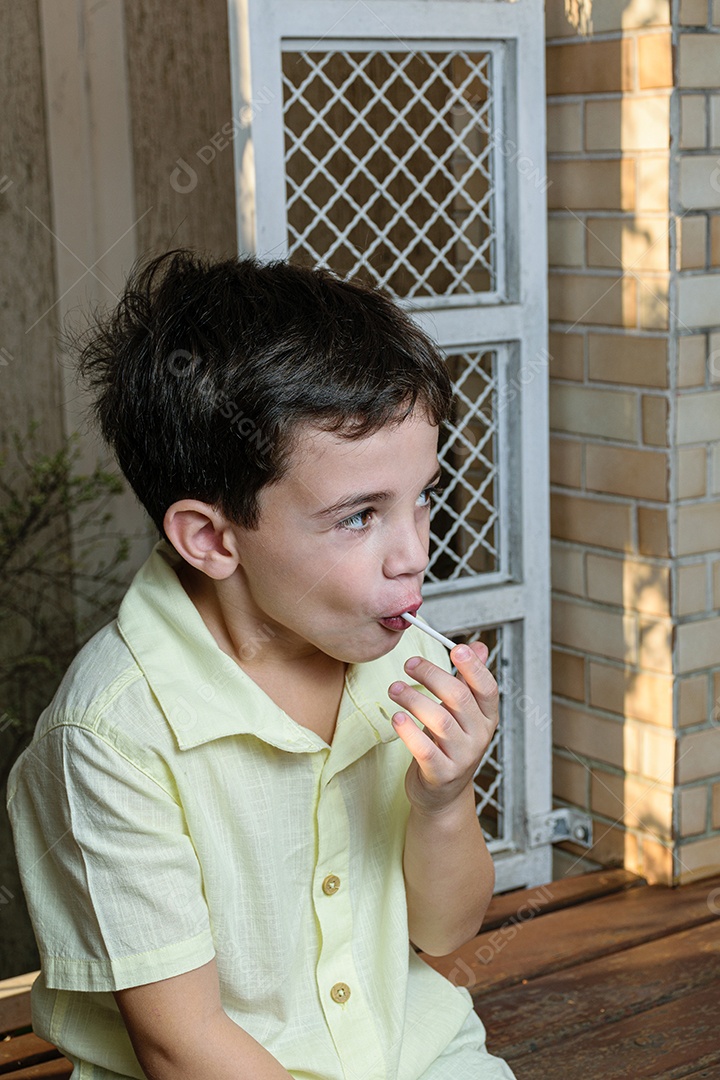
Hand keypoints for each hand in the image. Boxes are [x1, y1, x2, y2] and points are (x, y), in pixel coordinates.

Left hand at [387, 641, 498, 814]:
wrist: (442, 793)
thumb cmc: (449, 744)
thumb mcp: (463, 712)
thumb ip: (468, 680)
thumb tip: (478, 646)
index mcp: (487, 717)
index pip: (487, 687)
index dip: (474, 667)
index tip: (456, 648)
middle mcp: (479, 736)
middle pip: (459, 698)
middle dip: (432, 675)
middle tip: (409, 664)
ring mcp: (462, 757)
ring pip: (440, 720)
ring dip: (414, 699)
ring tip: (394, 688)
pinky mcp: (441, 774)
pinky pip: (425, 750)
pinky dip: (409, 731)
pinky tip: (396, 718)